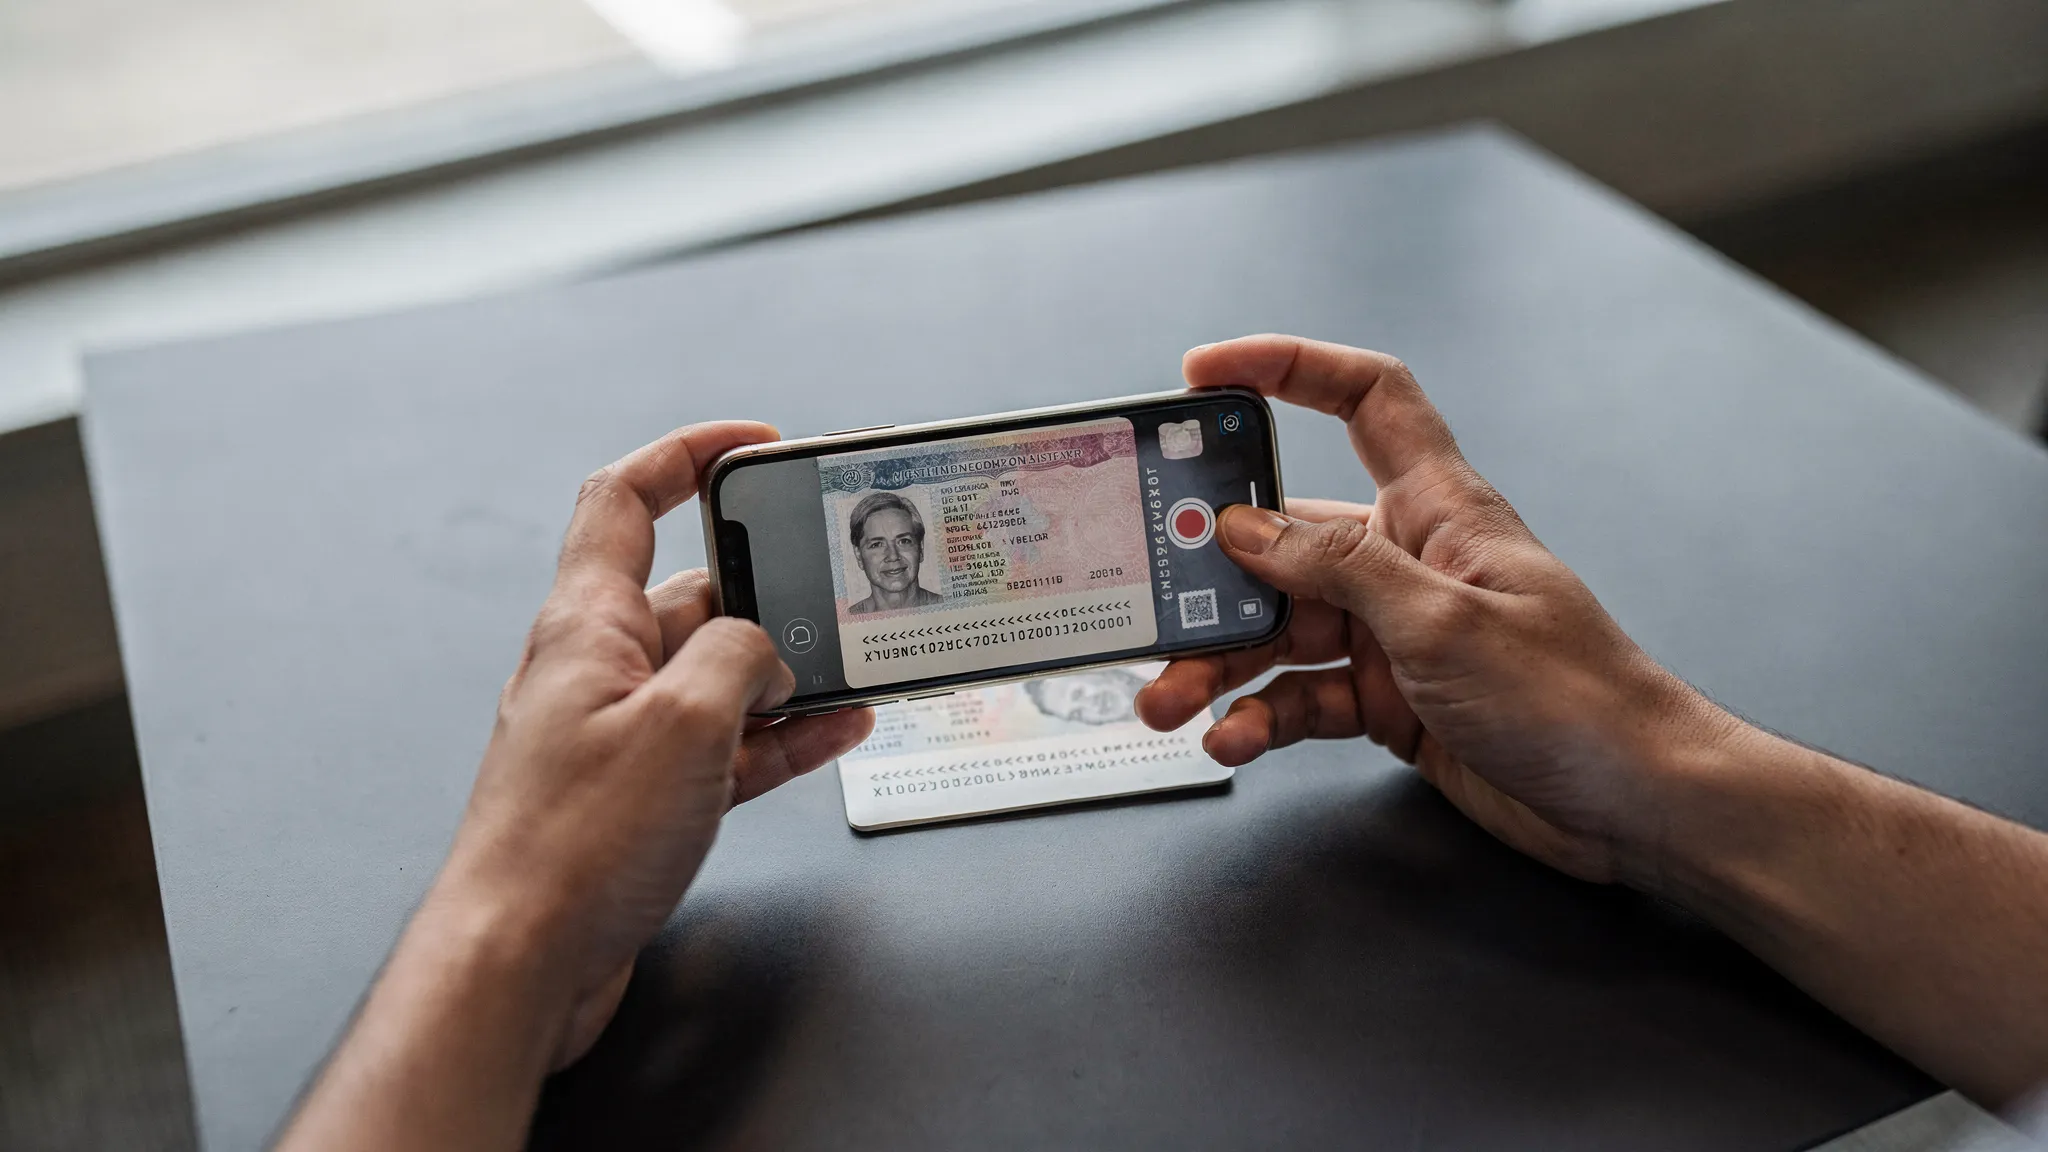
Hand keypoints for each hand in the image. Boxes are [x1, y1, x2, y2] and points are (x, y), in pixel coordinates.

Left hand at [438, 422, 873, 1065]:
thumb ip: (741, 659)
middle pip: (691, 592)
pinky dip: (777, 735)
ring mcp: (617, 735)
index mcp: (587, 622)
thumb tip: (768, 652)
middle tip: (831, 587)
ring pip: (715, 675)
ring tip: (854, 667)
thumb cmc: (573, 845)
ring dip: (784, 671)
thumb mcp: (684, 721)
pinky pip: (722, 744)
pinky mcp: (639, 798)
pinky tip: (832, 732)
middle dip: (767, 588)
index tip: (754, 442)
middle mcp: (597, 668)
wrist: (519, 963)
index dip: (689, 453)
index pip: (627, 497)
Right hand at [1136, 336, 1732, 884]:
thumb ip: (1339, 568)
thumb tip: (1246, 526)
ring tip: (1167, 701)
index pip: (1365, 399)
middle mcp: (1408, 561)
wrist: (1633, 803)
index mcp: (1437, 508)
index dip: (1288, 368)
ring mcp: (1396, 633)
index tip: (1205, 374)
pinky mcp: (1391, 700)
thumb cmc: (1573, 697)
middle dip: (1212, 574)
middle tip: (1152, 603)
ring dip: (1218, 664)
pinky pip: (1302, 697)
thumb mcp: (1442, 621)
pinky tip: (1233, 739)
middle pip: (1286, 539)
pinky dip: (1261, 717)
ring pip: (1280, 630)